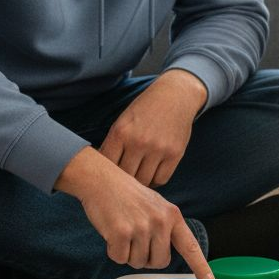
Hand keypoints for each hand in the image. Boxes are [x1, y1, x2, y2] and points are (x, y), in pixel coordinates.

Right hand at [55, 146, 214, 278]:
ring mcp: (141, 227)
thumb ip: (164, 227)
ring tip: (123, 229)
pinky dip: (113, 250)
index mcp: (172, 215)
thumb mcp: (155, 205)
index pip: (190, 246)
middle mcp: (160, 221)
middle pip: (160, 262)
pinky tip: (112, 232)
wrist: (101, 180)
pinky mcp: (121, 233)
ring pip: (138, 262)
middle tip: (136, 239)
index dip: (200, 266)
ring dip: (128, 253)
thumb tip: (165, 254)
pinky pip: (119, 258)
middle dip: (147, 258)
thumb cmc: (126, 193)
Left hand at [100, 69, 206, 186]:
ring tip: (138, 177)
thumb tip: (102, 171)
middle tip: (123, 182)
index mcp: (121, 132)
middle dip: (123, 181)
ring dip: (140, 183)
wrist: (175, 96)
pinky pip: (161, 179)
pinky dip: (155, 180)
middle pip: (125, 176)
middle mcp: (139, 141)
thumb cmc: (145, 110)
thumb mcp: (123, 121)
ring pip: (143, 181)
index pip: (107, 164)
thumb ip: (113, 144)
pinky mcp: (175, 154)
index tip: (108, 175)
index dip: (106, 173)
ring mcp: (158, 148)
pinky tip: (152, 174)